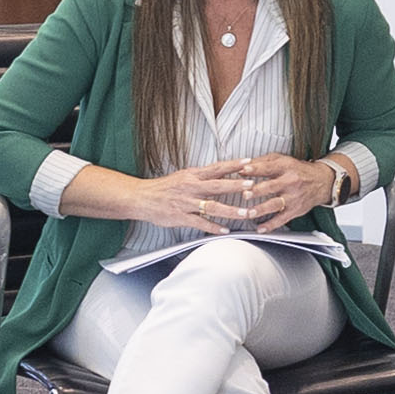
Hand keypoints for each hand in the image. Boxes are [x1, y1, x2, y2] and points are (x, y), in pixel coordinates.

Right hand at [98, 160, 266, 234]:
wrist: (142, 198)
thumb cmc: (164, 188)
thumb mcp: (183, 177)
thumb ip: (202, 176)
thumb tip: (222, 172)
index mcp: (193, 175)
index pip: (217, 168)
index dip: (233, 165)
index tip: (249, 162)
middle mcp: (191, 187)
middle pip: (217, 185)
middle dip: (236, 185)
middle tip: (252, 185)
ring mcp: (186, 203)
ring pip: (211, 206)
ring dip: (230, 210)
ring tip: (245, 213)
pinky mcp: (181, 217)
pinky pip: (200, 223)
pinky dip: (213, 227)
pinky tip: (225, 230)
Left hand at [226, 153, 344, 230]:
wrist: (321, 182)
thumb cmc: (298, 170)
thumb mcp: (282, 160)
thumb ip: (263, 162)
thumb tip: (243, 166)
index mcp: (285, 167)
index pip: (269, 167)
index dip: (255, 169)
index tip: (242, 171)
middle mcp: (290, 182)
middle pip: (272, 186)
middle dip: (257, 191)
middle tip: (244, 194)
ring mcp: (293, 197)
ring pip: (276, 204)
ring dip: (261, 209)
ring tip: (249, 213)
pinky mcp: (295, 210)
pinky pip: (282, 219)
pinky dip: (271, 225)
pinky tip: (260, 228)